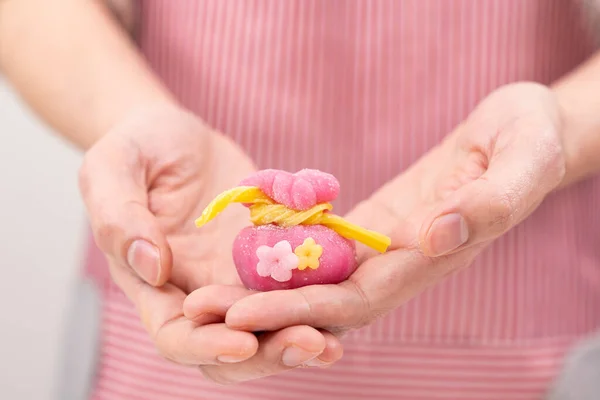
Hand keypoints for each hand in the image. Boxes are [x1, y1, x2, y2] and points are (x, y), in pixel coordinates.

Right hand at [78, 103, 341, 382]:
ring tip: (332, 342)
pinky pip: (292, 286)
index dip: (206, 346)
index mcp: (150, 280)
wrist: (176, 134)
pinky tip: (344, 301)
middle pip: (230, 346)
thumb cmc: (138, 145)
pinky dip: (316, 301)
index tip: (243, 341)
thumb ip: (120, 215)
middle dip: (268, 353)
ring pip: (267, 325)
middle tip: (311, 342)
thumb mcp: (114, 166)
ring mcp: (234, 275)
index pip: (175, 334)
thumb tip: (150, 267)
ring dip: (298, 337)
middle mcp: (195, 288)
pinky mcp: (266, 255)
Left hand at [214, 82, 565, 342]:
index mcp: (432, 258)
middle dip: (264, 311)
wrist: (523, 131)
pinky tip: (240, 255)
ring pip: (318, 282)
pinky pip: (323, 250)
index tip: (242, 314)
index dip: (299, 310)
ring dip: (263, 291)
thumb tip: (433, 236)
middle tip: (198, 311)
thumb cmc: (531, 136)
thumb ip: (487, 202)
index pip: (356, 299)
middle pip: (324, 303)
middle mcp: (403, 265)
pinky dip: (284, 257)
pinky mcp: (373, 227)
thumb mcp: (522, 157)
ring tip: (202, 294)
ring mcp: (386, 249)